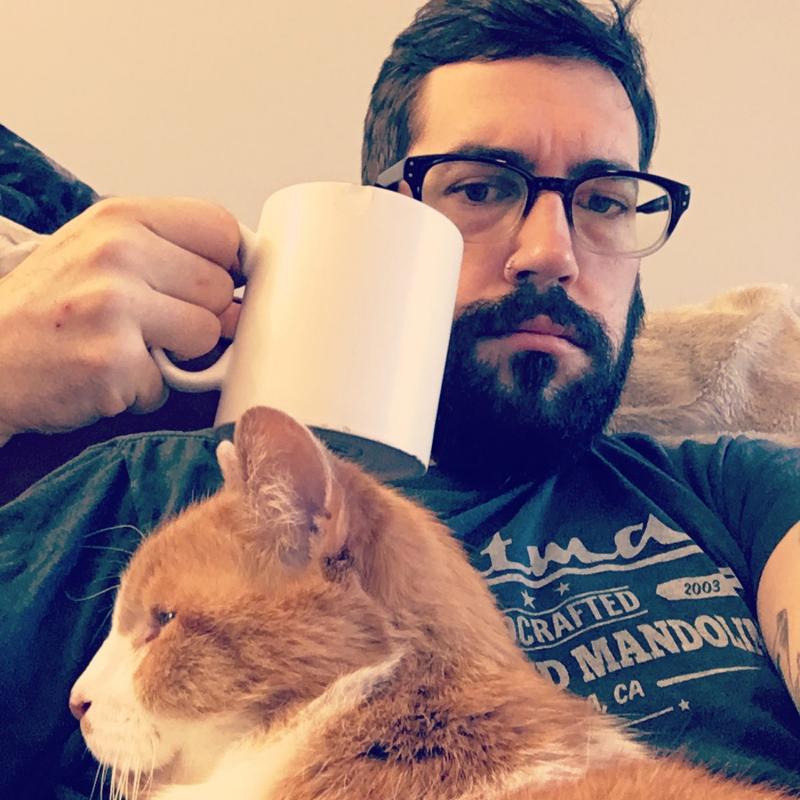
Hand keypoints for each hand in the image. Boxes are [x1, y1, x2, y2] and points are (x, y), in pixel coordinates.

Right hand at [0, 196, 240, 441]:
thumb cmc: (48, 307)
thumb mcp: (99, 250)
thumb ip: (167, 251)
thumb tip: (243, 276)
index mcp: (119, 218)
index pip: (220, 227)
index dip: (227, 262)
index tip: (211, 282)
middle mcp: (117, 254)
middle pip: (221, 287)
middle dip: (198, 314)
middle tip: (151, 324)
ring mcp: (114, 307)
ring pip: (207, 335)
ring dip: (178, 355)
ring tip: (129, 348)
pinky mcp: (112, 362)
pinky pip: (171, 383)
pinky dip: (146, 390)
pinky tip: (107, 375)